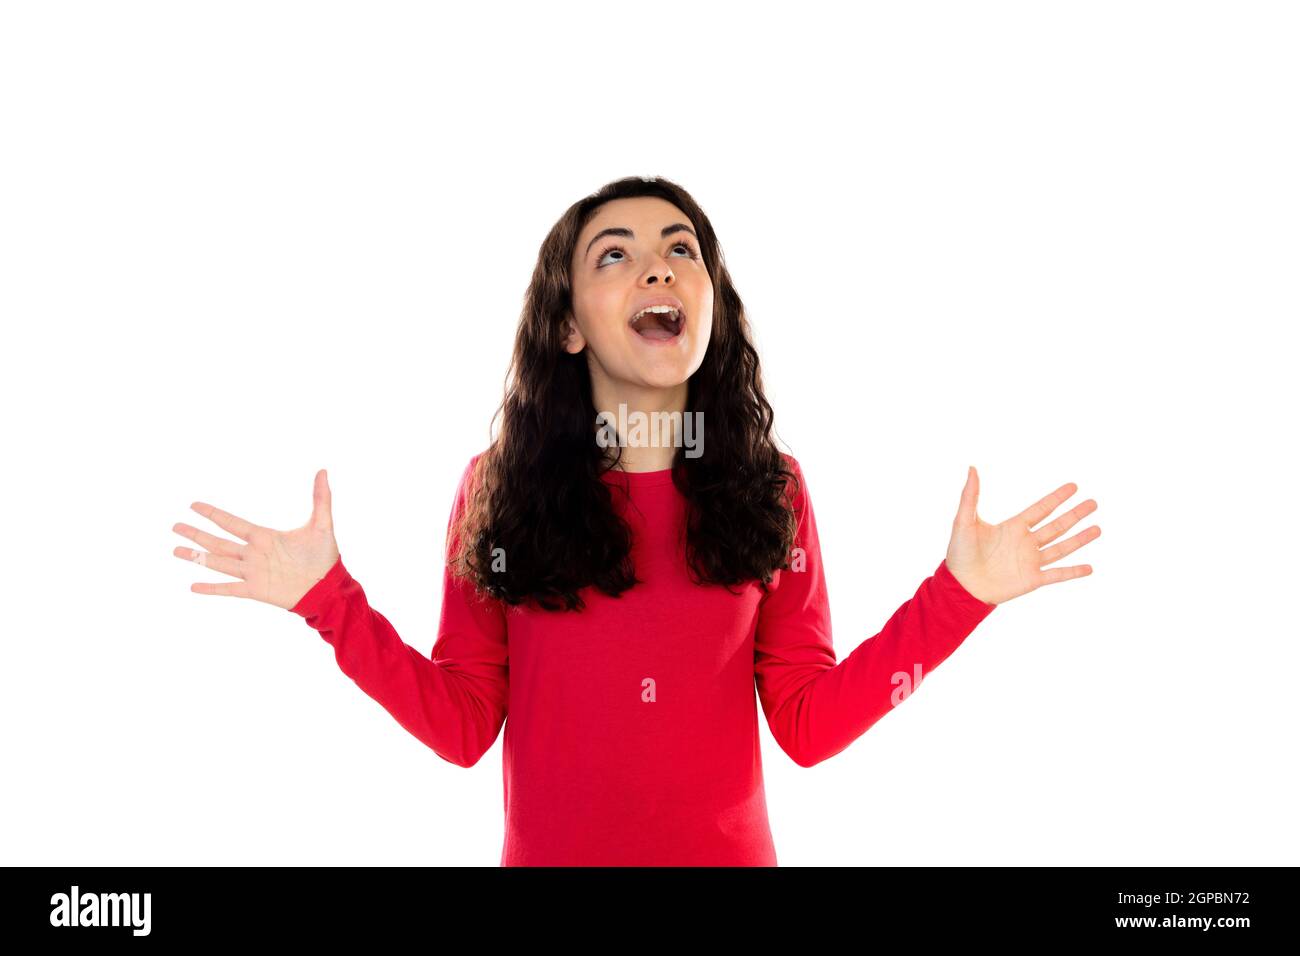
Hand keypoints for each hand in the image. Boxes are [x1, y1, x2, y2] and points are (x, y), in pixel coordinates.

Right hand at [172, 469, 340, 609]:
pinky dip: (212, 588)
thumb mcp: (322, 524)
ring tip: (175, 550)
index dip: (213, 514)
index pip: (232, 523)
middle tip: (175, 526)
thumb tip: (323, 470)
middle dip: (196, 534)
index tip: (194, 505)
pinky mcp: (257, 590)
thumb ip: (321, 498)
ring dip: (196, 557)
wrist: (329, 586)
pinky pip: (230, 589)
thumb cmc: (325, 556)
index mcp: (264, 537)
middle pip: (218, 542)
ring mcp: (253, 573)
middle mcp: (254, 554)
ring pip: (218, 563)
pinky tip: (193, 586)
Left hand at [944, 466, 1100, 605]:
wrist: (960, 585)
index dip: (1057, 498)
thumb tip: (972, 468)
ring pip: (1061, 547)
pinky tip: (1090, 568)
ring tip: (1098, 529)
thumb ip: (970, 496)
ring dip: (1079, 539)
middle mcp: (1025, 542)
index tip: (1073, 487)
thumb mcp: (964, 521)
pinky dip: (1073, 572)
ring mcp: (1030, 561)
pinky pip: (1057, 575)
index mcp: (1013, 527)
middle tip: (1094, 503)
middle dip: (1075, 515)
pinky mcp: (1032, 580)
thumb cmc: (959, 553)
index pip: (1041, 509)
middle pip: (1056, 526)